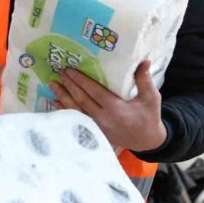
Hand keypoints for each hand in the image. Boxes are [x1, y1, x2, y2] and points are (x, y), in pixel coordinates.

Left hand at [48, 61, 166, 152]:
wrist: (146, 141)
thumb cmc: (148, 117)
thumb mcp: (151, 98)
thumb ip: (144, 80)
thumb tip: (144, 61)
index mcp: (116, 109)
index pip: (94, 92)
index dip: (81, 81)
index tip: (70, 70)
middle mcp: (103, 119)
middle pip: (81, 100)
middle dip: (69, 85)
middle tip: (59, 72)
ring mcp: (96, 127)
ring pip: (75, 110)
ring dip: (62, 96)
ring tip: (52, 84)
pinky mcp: (93, 132)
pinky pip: (76, 119)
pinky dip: (65, 110)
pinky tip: (56, 102)